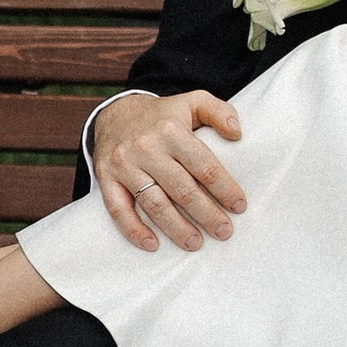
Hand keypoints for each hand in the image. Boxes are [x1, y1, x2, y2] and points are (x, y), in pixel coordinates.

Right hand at [93, 87, 246, 251]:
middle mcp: (147, 148)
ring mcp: (125, 165)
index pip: (203, 165)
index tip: (239, 206)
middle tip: (224, 231)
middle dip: (206, 214)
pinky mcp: (107, 179)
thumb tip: (237, 133)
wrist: (114, 113)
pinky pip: (118, 209)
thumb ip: (219, 112)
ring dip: (176, 227)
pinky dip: (134, 230)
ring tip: (196, 243)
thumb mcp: (193, 101)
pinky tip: (153, 244)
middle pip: (182, 189)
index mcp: (171, 131)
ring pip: (154, 203)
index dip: (224, 188)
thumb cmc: (162, 115)